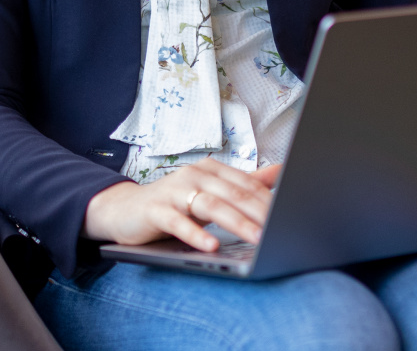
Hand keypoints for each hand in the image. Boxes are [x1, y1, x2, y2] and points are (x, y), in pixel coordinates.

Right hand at [83, 160, 280, 250]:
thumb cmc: (174, 202)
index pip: (246, 185)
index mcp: (210, 170)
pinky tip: (211, 246)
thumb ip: (244, 183)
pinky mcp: (155, 210)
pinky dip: (195, 234)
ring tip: (257, 239)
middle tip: (282, 230)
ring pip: (210, 206)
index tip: (292, 218)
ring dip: (236, 223)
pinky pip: (178, 222)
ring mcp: (173, 191)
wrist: (124, 209)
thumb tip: (281, 171)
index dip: (270, 201)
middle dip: (259, 213)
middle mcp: (193, 175)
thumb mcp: (210, 191)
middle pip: (232, 194)